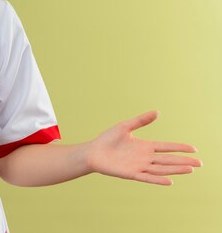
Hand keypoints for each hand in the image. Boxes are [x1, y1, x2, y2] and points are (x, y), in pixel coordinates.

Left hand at [85, 111, 201, 184]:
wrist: (93, 152)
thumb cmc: (107, 139)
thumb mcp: (125, 126)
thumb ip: (141, 120)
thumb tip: (157, 112)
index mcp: (145, 146)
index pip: (166, 147)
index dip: (179, 148)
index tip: (194, 149)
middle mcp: (144, 157)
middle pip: (168, 160)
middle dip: (183, 161)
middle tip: (199, 163)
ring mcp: (139, 166)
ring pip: (161, 169)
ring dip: (175, 170)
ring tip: (190, 170)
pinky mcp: (131, 173)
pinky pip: (147, 177)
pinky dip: (158, 179)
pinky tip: (170, 181)